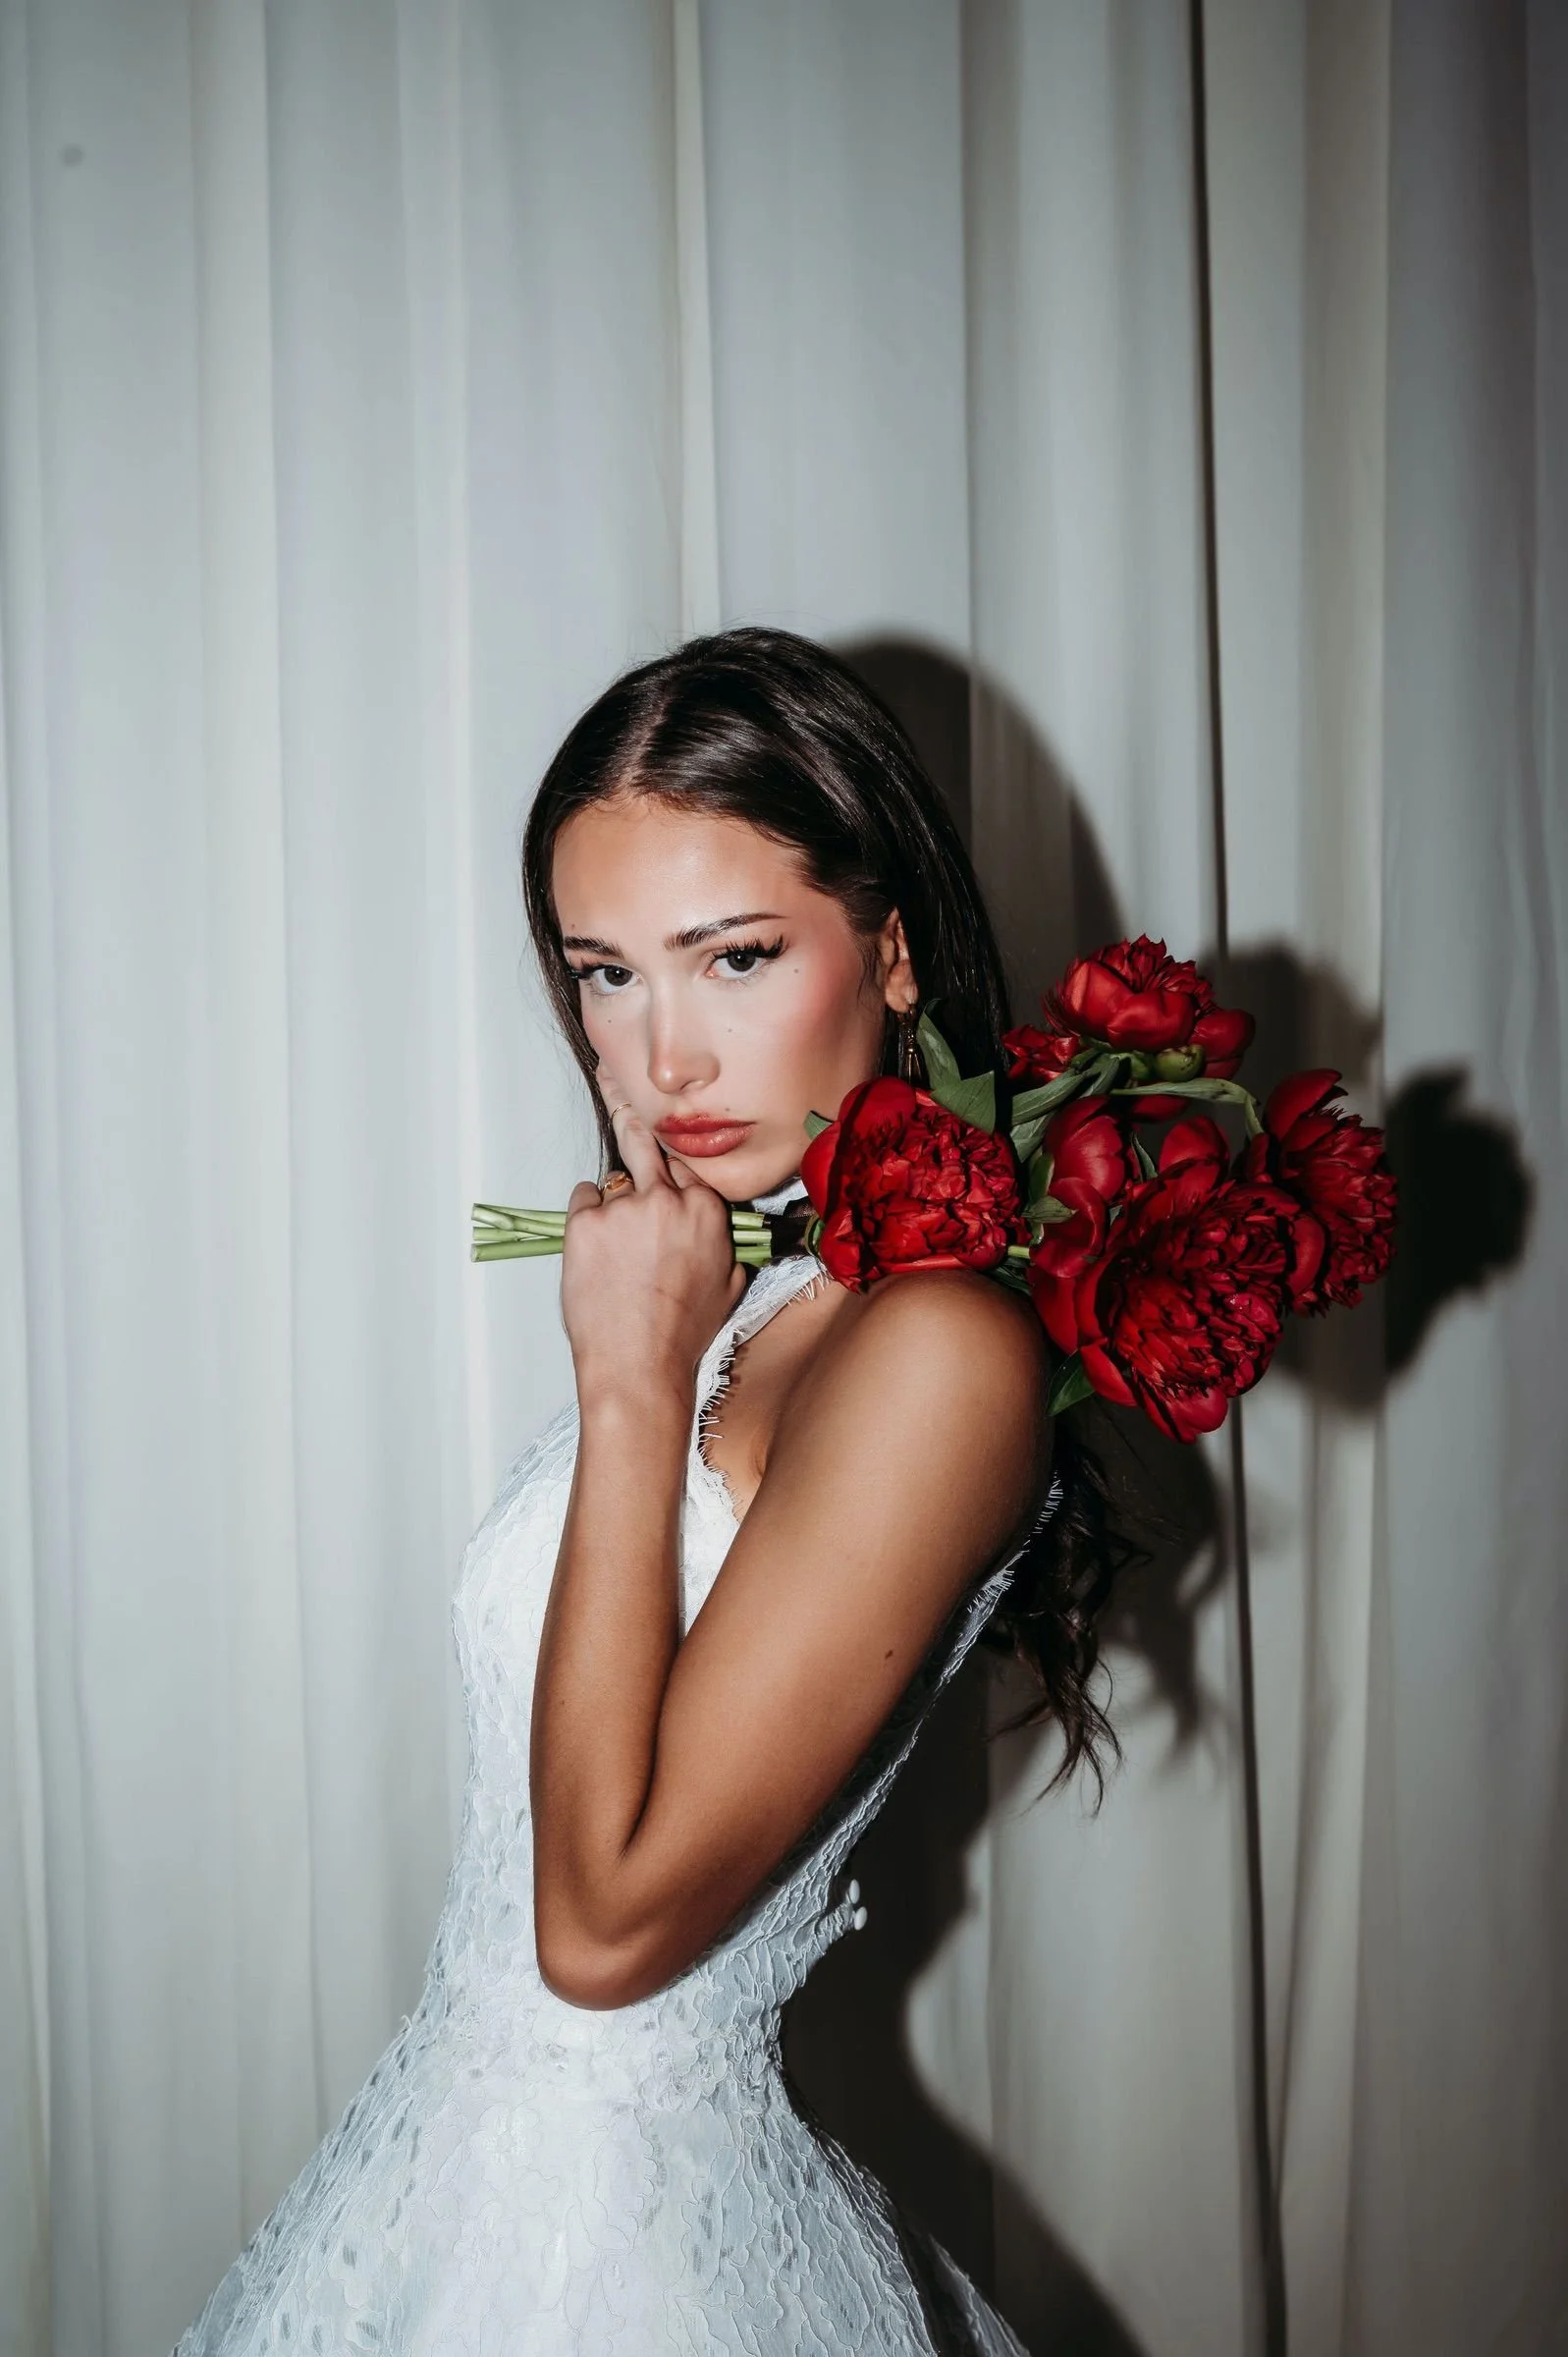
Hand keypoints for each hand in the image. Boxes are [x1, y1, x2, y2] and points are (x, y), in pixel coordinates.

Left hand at [561, 1104, 748, 1407]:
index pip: (687, 1162)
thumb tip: (727, 1239)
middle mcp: (667, 1200)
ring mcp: (624, 1208)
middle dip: (633, 1120)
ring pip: (613, 1180)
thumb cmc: (683, 1335)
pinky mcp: (586, 1222)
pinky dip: (585, 1216)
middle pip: (647, 1142)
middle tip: (615, 1086)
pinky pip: (583, 1199)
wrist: (638, 1365)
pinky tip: (594, 1249)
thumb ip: (727, 1248)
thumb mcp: (728, 1287)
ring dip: (612, 1202)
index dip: (671, 1160)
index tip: (659, 1138)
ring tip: (614, 1246)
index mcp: (707, 1211)